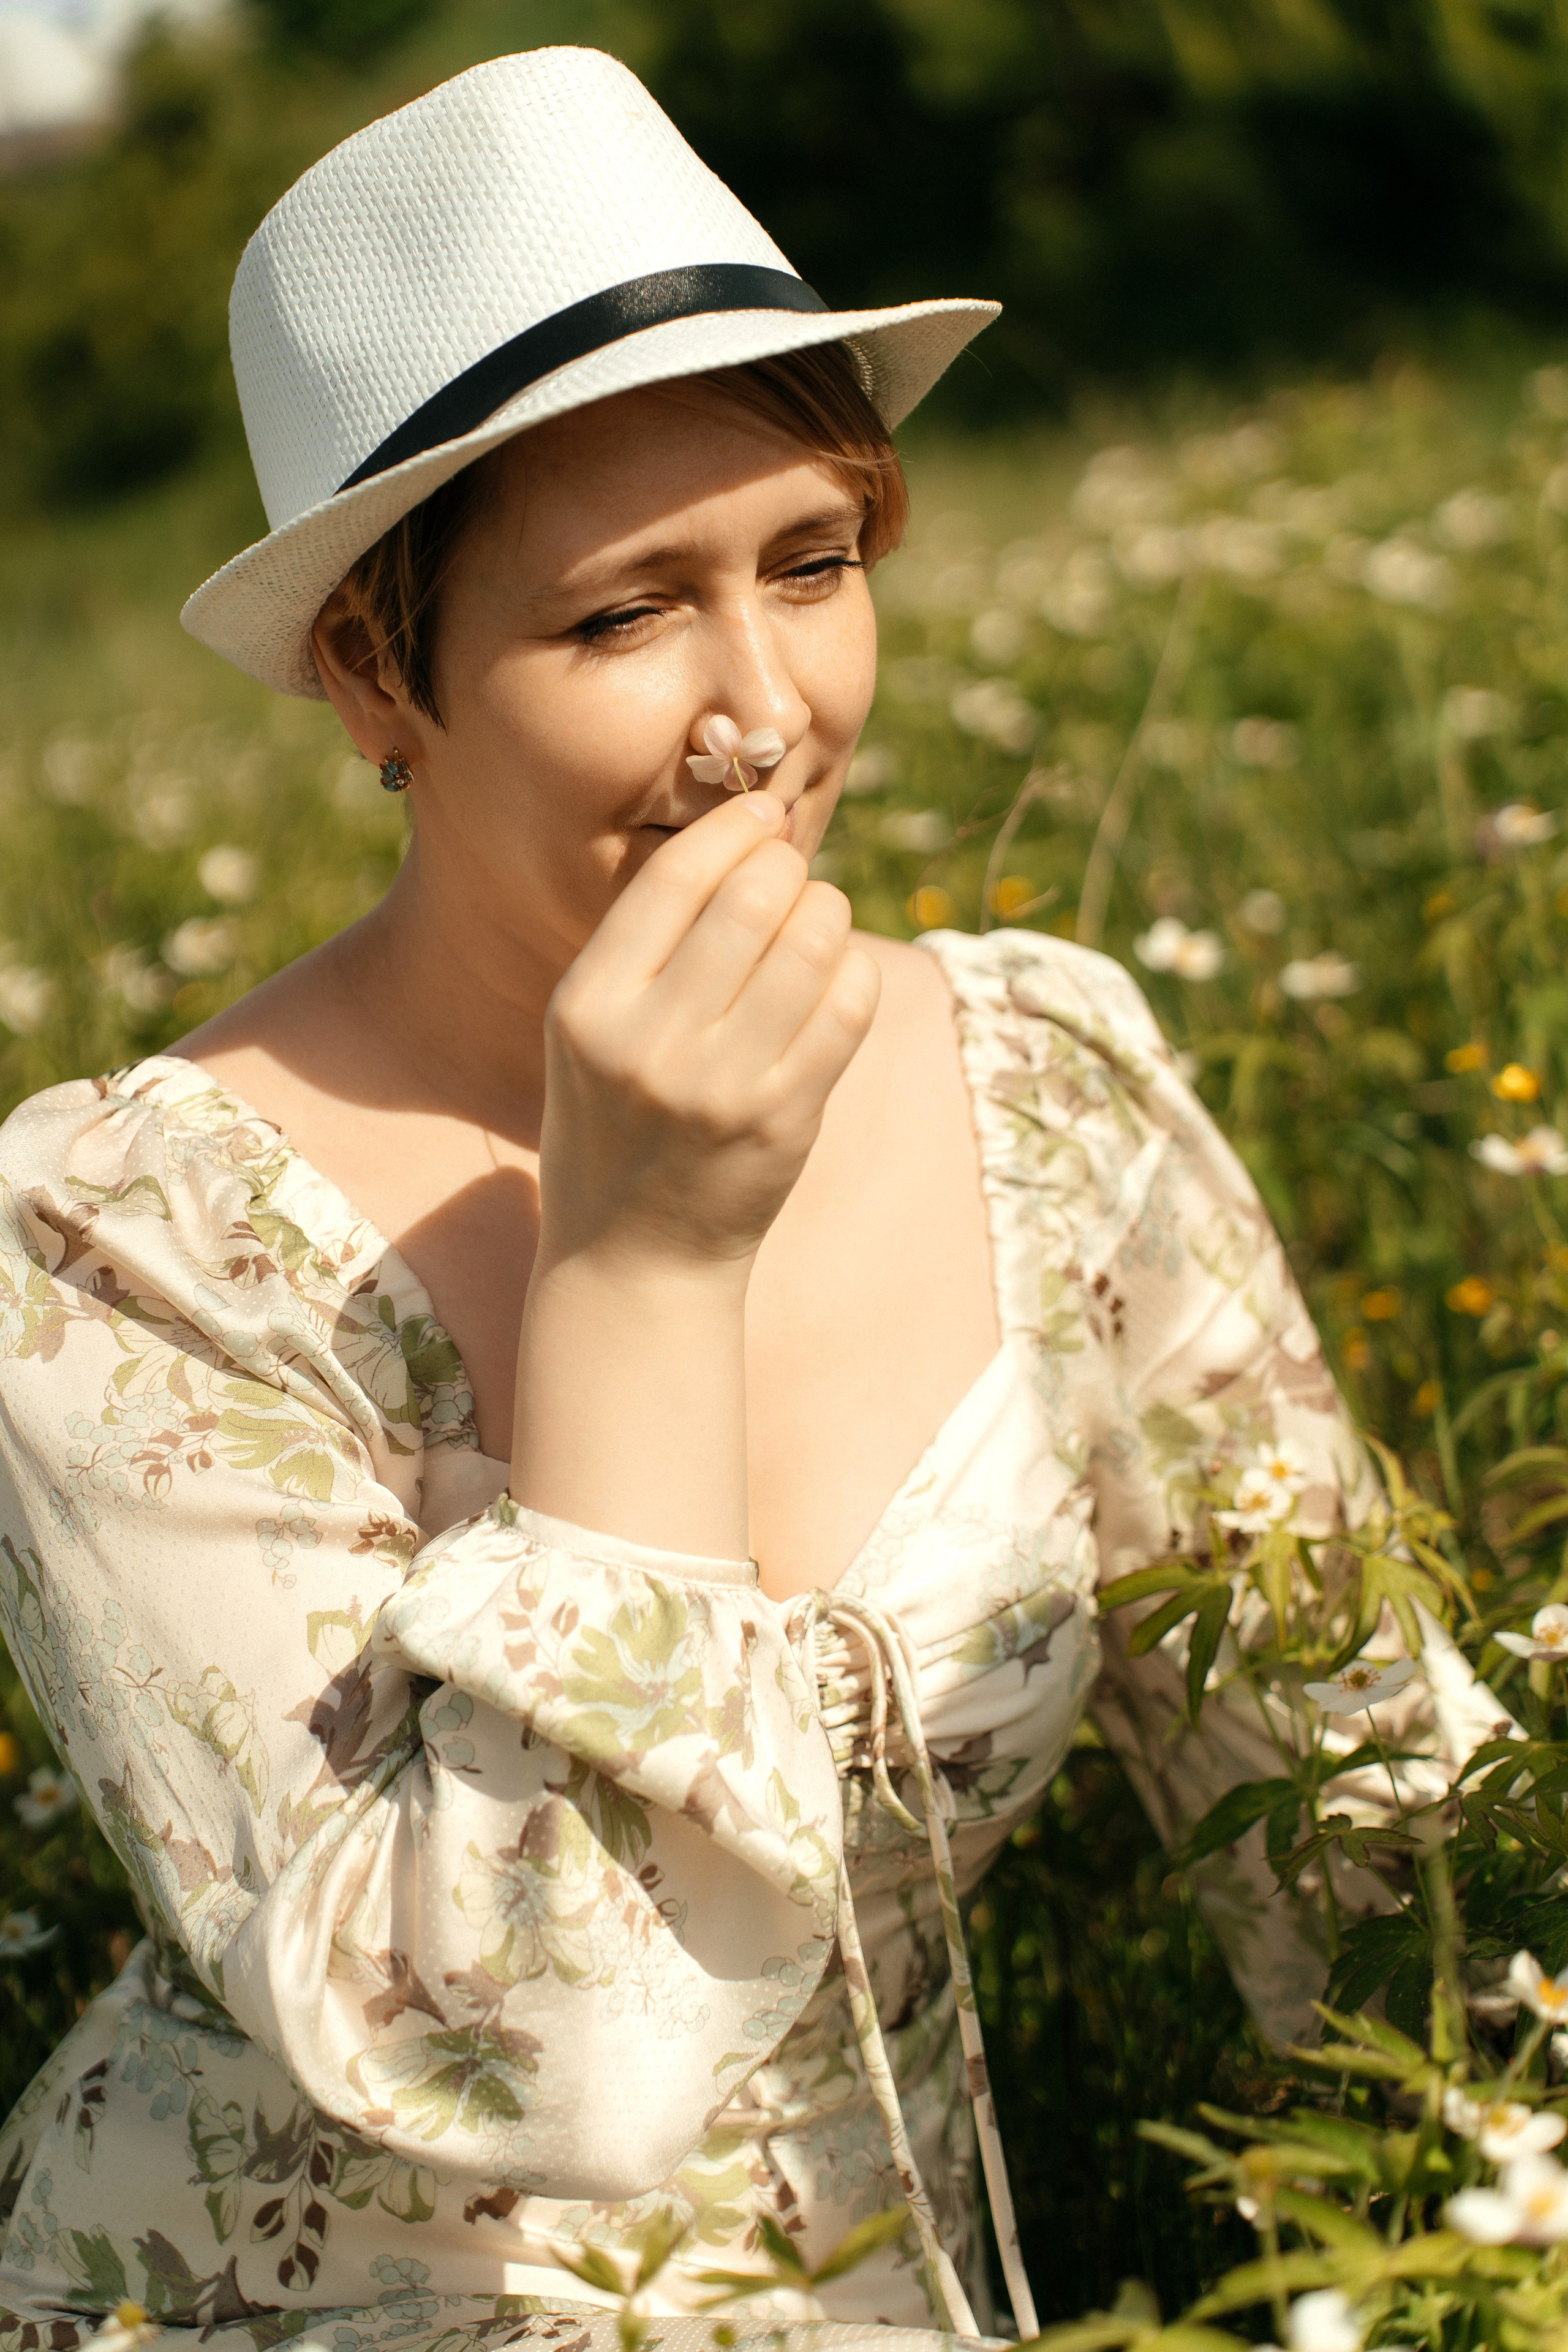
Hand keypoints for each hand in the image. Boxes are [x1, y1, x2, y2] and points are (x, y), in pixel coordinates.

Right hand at [537, 792, 880, 1281]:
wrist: (632, 1255)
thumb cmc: (615, 1120)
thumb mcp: (592, 1028)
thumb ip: (650, 943)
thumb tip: (753, 837)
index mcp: (588, 1006)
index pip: (673, 878)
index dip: (734, 829)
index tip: (764, 812)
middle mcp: (650, 1044)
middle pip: (752, 899)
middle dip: (787, 868)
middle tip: (791, 876)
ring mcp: (722, 1086)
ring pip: (812, 943)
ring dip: (827, 913)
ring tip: (816, 922)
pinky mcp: (785, 1118)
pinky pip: (848, 1006)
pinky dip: (854, 971)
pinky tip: (836, 977)